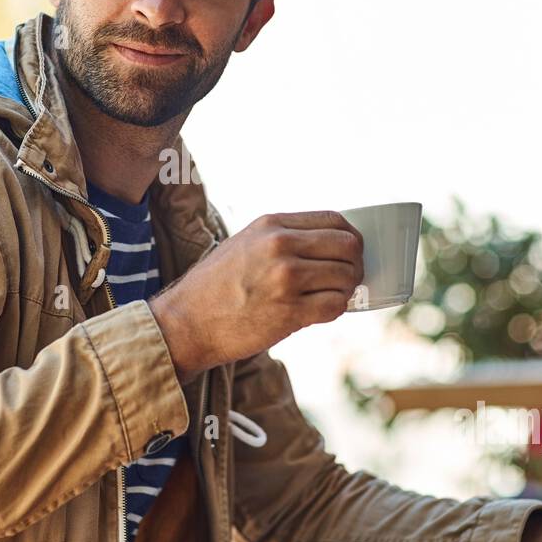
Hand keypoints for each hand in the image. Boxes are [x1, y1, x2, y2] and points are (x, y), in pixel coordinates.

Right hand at [149, 211, 362, 381]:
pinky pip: (335, 306)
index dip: (350, 237)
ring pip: (346, 277)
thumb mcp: (246, 243)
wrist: (186, 322)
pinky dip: (336, 310)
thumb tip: (329, 243)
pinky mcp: (289, 312)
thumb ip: (283, 237)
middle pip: (348, 246)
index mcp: (271, 225)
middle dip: (354, 264)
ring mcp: (286, 279)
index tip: (350, 252)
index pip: (334, 220)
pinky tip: (320, 312)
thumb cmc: (216, 286)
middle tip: (347, 278)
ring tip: (330, 297)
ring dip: (346, 290)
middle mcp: (280, 246)